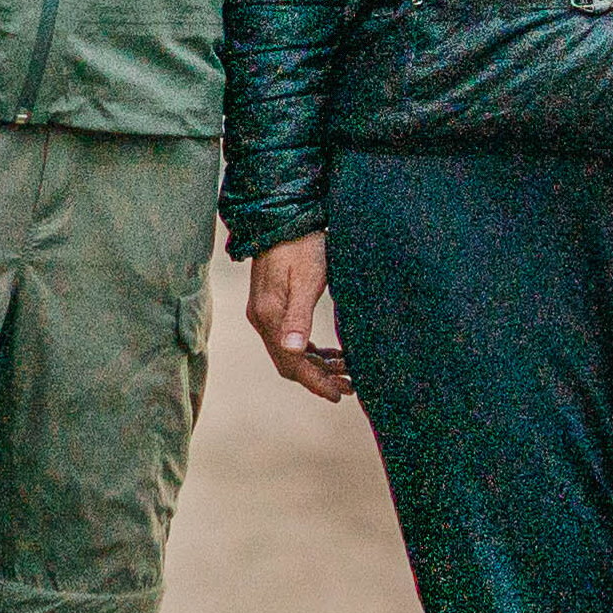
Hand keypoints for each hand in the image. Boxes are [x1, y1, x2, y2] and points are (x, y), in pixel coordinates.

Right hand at [242, 234, 353, 405]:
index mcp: (269, 317)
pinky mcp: (272, 305)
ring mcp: (265, 313)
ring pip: (291, 353)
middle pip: (290, 363)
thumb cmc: (301, 245)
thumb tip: (295, 352)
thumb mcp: (307, 279)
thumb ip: (299, 317)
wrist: (282, 218)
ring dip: (318, 365)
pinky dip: (311, 350)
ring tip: (347, 370)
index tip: (340, 395)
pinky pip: (290, 338)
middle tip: (350, 387)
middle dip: (320, 378)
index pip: (292, 363)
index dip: (316, 383)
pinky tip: (331, 352)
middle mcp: (262, 319)